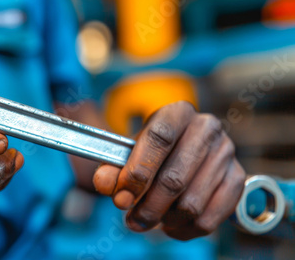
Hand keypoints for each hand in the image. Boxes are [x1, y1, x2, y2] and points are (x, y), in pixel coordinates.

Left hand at [93, 101, 245, 239]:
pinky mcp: (238, 177)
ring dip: (165, 219)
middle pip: (174, 178)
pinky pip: (209, 218)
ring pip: (191, 203)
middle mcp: (206, 128)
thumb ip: (113, 168)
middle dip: (148, 207)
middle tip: (132, 220)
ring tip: (151, 218)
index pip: (158, 138)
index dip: (138, 171)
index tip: (122, 197)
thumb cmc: (154, 152)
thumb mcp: (131, 153)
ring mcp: (226, 152)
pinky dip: (185, 230)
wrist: (186, 149)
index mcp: (177, 113)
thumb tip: (104, 184)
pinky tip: (171, 225)